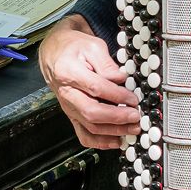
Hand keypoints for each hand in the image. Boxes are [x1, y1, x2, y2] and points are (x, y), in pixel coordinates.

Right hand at [39, 14, 139, 148]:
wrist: (55, 54)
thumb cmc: (73, 48)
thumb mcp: (92, 46)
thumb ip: (106, 64)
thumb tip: (121, 80)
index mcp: (68, 72)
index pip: (95, 88)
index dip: (117, 95)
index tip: (132, 98)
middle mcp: (66, 93)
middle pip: (91, 112)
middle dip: (117, 117)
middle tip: (135, 116)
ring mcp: (68, 107)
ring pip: (90, 126)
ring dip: (113, 131)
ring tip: (132, 129)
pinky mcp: (72, 115)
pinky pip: (84, 135)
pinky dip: (100, 142)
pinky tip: (116, 141)